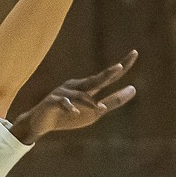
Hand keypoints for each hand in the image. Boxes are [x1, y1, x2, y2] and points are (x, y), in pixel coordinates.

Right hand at [10, 51, 138, 139]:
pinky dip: (69, 107)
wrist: (40, 123)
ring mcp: (63, 93)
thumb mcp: (95, 112)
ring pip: (80, 95)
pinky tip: (74, 112)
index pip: (107, 76)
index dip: (122, 66)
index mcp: (87, 87)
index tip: (135, 53)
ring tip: (98, 110)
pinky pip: (62, 103)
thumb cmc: (69, 116)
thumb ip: (113, 101)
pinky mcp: (51, 102)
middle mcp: (76, 86)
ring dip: (89, 103)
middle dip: (107, 74)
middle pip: (95, 80)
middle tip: (119, 67)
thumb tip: (134, 89)